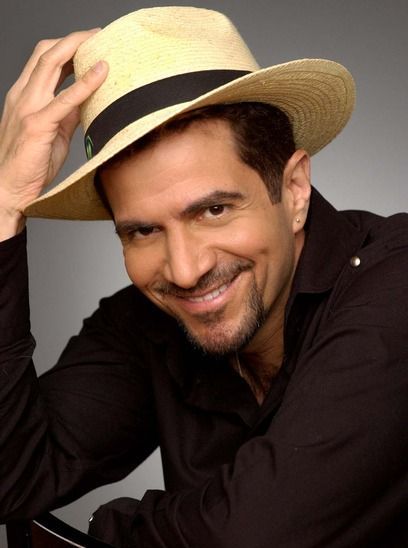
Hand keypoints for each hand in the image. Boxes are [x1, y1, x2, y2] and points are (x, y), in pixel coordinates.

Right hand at [0, 30, 107, 239]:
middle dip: (75, 39)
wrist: (11, 188)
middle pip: (48, 53)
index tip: (90, 41)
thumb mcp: (54, 131)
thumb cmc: (31, 163)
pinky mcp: (38, 124)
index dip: (67, 45)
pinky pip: (64, 99)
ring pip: (51, 64)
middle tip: (99, 34)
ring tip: (102, 42)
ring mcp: (28, 107)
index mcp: (25, 95)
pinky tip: (101, 73)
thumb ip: (68, 113)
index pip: (44, 59)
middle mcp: (23, 95)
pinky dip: (85, 83)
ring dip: (78, 48)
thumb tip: (89, 99)